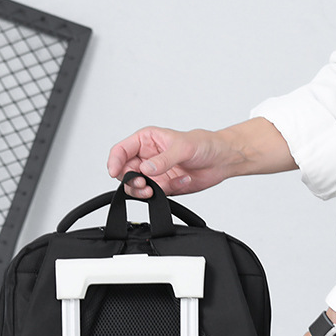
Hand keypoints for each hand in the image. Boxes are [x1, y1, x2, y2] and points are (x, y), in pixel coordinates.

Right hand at [107, 119, 297, 197]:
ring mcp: (154, 173)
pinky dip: (164, 193)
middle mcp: (147, 157)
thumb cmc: (204, 144)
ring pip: (136, 187)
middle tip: (142, 184)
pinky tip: (181, 182)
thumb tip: (146, 168)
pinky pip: (154, 194)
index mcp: (146, 140)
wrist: (221, 160)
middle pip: (125, 172)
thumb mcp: (183, 147)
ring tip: (154, 189)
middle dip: (130, 181)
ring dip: (143, 191)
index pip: (121, 150)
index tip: (115, 173)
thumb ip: (163, 159)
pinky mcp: (162, 186)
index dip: (114, 162)